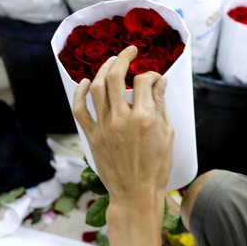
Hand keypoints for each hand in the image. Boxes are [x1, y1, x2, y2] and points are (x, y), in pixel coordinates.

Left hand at [72, 46, 173, 204]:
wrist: (135, 194)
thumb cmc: (156, 168)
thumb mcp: (166, 134)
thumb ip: (160, 105)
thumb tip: (159, 81)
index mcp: (143, 119)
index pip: (143, 81)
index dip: (150, 74)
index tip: (154, 78)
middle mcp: (121, 119)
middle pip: (116, 77)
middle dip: (122, 58)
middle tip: (129, 51)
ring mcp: (104, 127)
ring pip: (97, 88)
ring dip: (103, 70)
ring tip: (111, 62)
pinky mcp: (92, 136)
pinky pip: (80, 109)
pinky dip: (80, 93)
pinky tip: (86, 82)